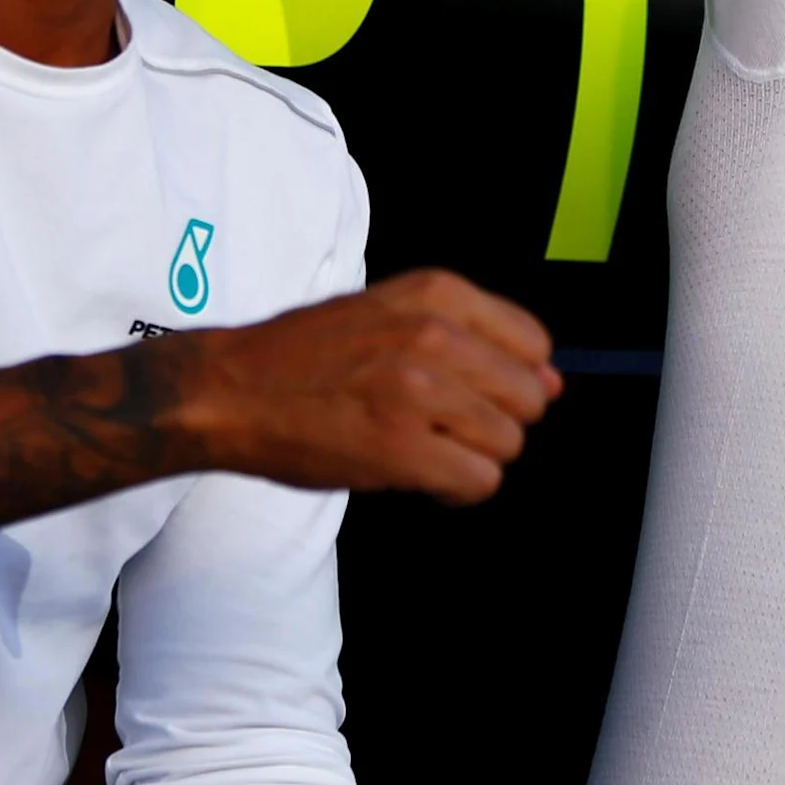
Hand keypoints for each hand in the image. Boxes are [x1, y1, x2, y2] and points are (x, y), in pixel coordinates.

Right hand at [168, 267, 561, 501]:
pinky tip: (420, 478)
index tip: (475, 395)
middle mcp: (435, 335)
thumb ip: (472, 337)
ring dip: (473, 458)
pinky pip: (478, 482)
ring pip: (507, 444)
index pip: (535, 344)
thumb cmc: (307, 356)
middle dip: (496, 423)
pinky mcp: (401, 449)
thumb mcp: (391, 313)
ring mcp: (419, 392)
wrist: (229, 390)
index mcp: (437, 294)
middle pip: (529, 399)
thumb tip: (555, 381)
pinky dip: (455, 490)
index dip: (512, 381)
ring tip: (425, 451)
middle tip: (446, 429)